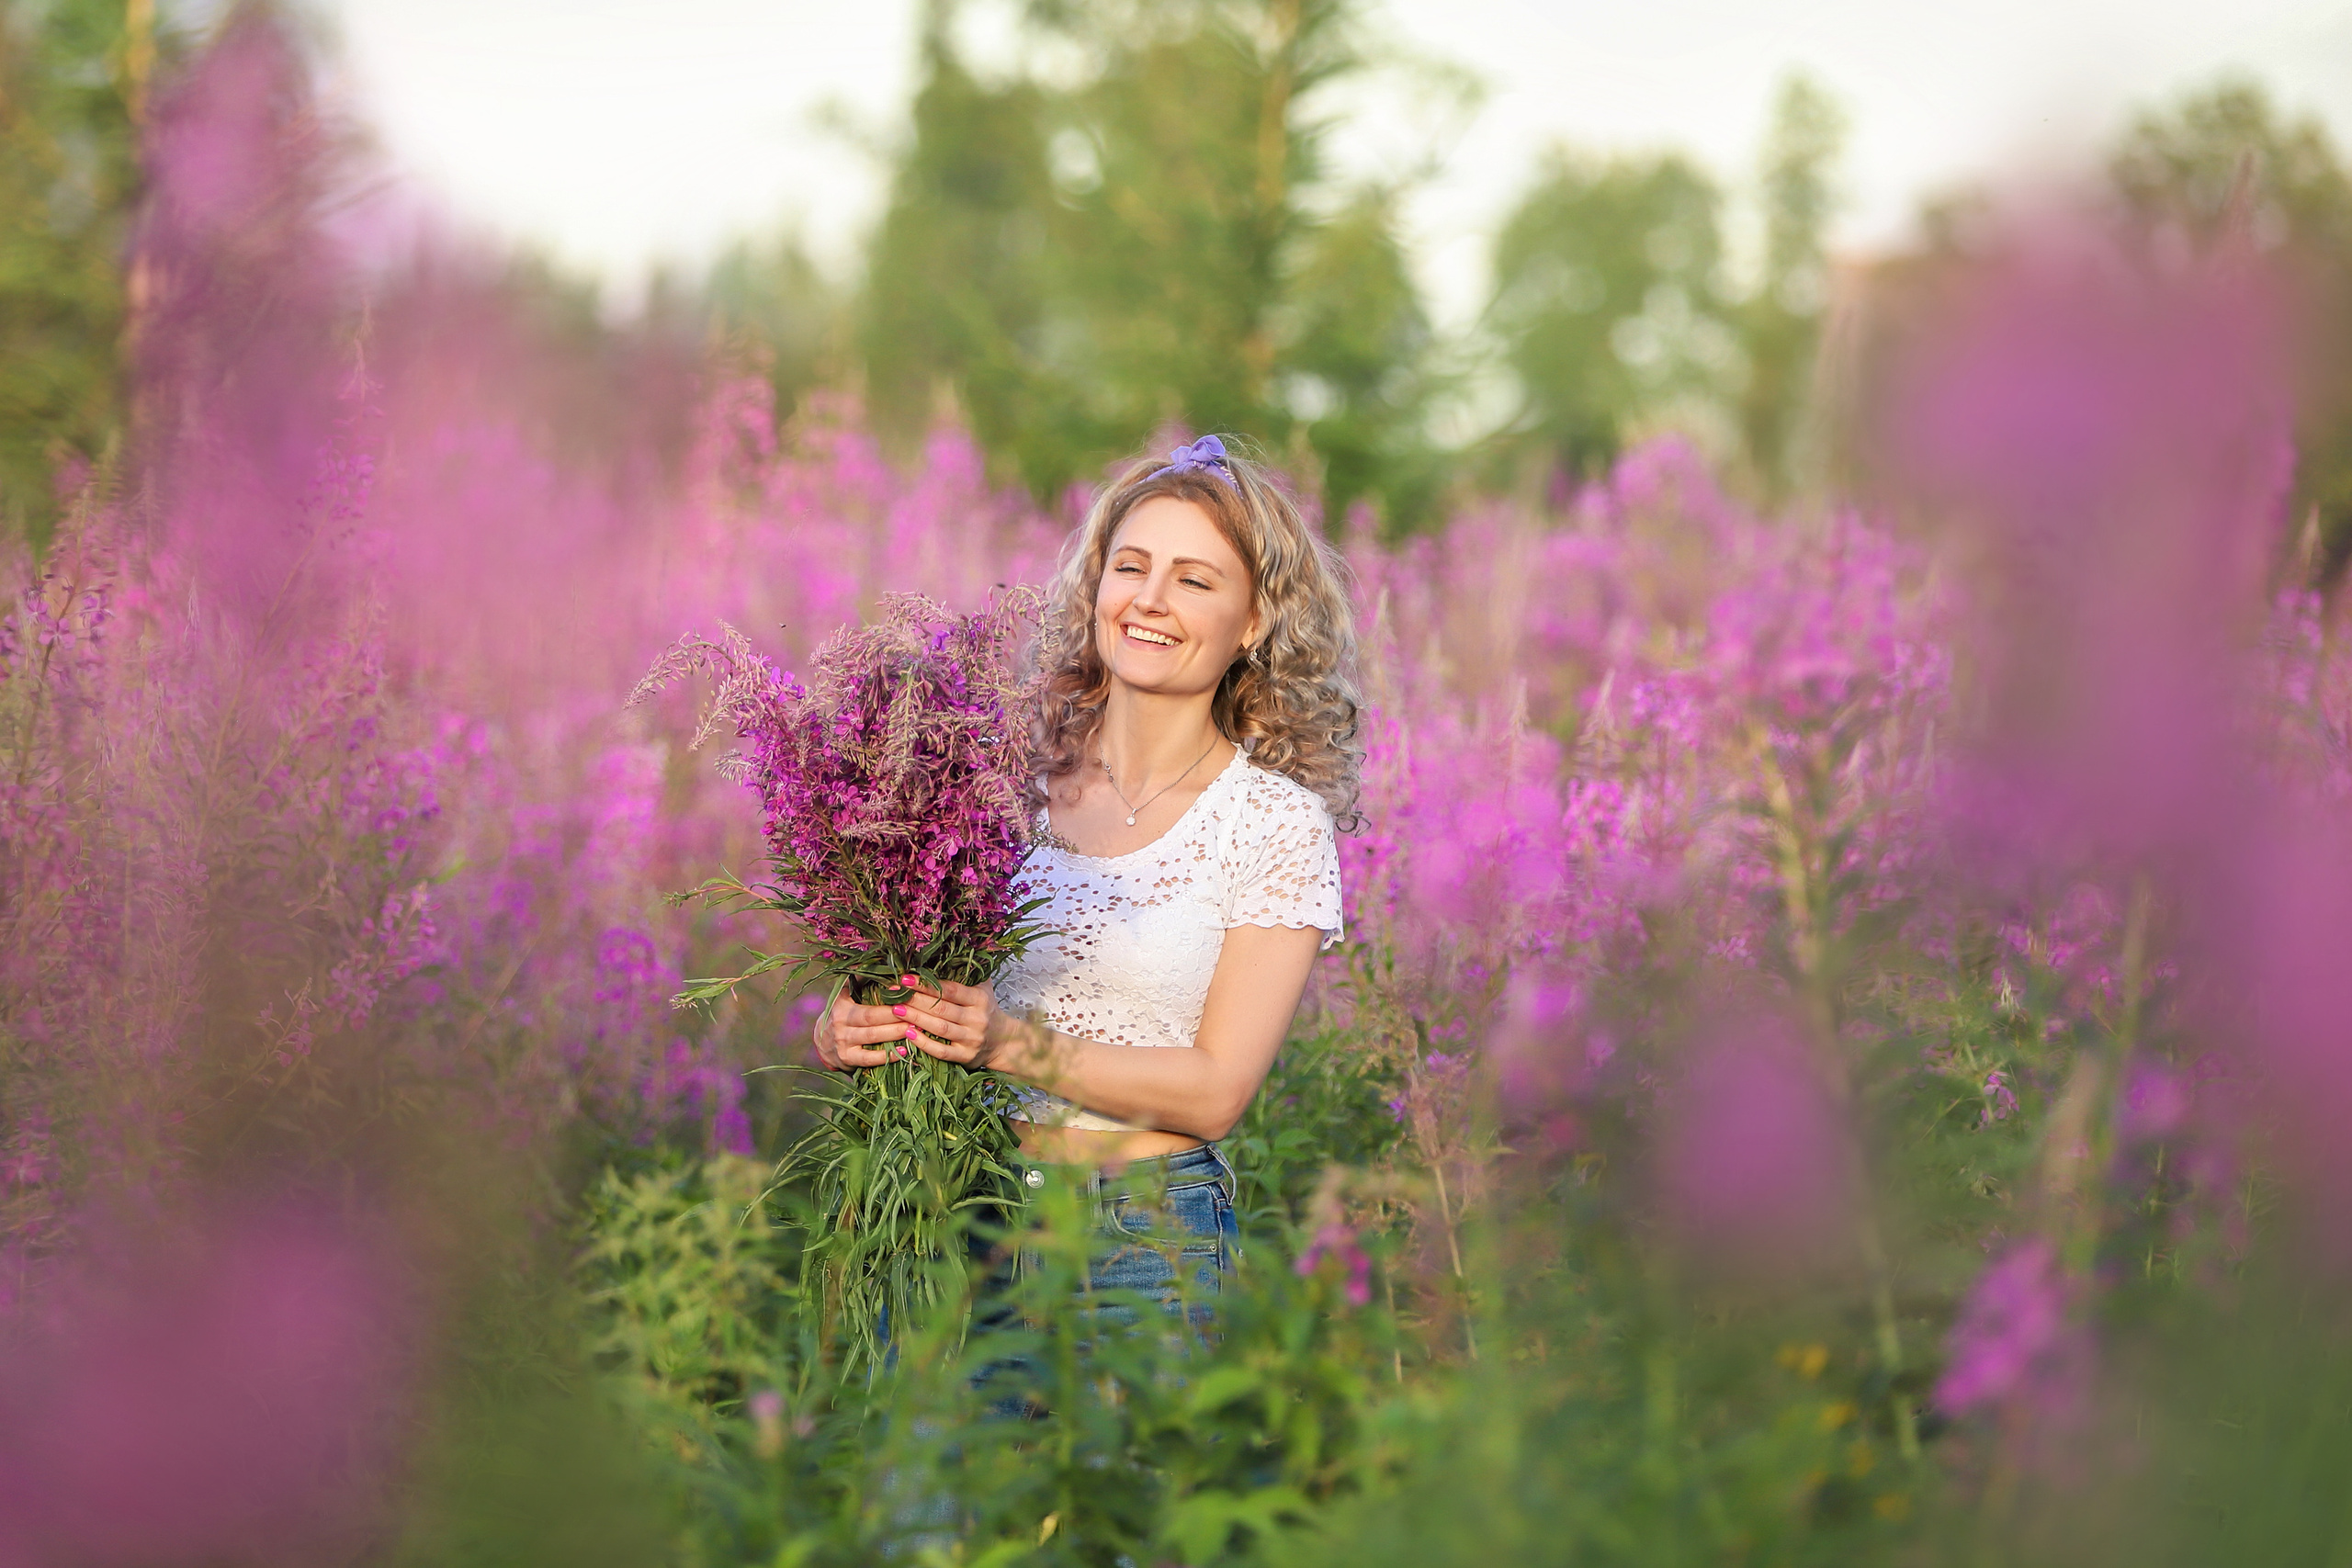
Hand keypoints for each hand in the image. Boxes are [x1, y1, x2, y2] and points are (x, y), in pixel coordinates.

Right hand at [812, 987, 922, 1070]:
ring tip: (916, 1030)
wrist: (823, 1043)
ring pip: (872, 1038)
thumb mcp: (845, 995)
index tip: (908, 1001)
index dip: (889, 1005)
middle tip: (918, 1016)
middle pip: (871, 1021)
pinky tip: (904, 1051)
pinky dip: (887, 1056)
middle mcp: (840, 1025)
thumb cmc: (842, 1014)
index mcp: (842, 1006)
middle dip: (896, 1018)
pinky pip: (869, 1059)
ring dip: (895, 1034)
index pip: (868, 1006)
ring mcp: (843, 1043)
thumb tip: (878, 959)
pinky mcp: (847, 1059)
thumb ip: (860, 978)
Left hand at [896, 974, 1016, 1067]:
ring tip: (896, 1010)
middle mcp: (977, 1019)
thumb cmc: (987, 1010)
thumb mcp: (984, 988)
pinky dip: (924, 1043)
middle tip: (894, 993)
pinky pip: (942, 1051)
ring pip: (940, 1028)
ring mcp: (971, 1039)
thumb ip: (969, 972)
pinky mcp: (966, 1056)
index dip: (927, 984)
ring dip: (916, 1019)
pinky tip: (908, 1035)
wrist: (1004, 1041)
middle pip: (941, 1008)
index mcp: (980, 999)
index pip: (950, 990)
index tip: (906, 978)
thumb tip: (952, 949)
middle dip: (916, 1000)